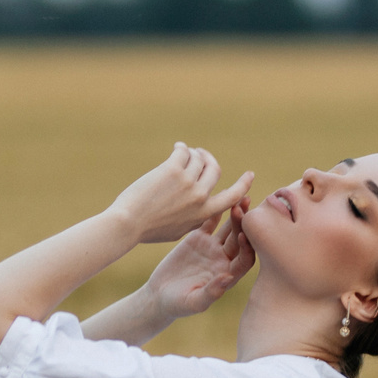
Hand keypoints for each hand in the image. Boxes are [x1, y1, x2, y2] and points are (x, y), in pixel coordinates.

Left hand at [108, 142, 254, 243]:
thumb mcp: (178, 230)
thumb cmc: (148, 229)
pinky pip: (183, 152)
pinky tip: (176, 148)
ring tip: (183, 152)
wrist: (127, 224)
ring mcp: (187, 182)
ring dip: (192, 152)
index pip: (232, 197)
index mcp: (204, 213)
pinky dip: (181, 148)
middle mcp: (200, 197)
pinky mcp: (173, 170)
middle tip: (200, 153)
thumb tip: (203, 206)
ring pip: (198, 158)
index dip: (243, 185)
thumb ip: (194, 218)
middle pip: (214, 169)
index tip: (250, 175)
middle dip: (208, 159)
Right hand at [143, 206, 256, 320]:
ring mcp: (212, 248)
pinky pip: (209, 223)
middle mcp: (224, 260)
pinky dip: (213, 211)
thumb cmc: (177, 305)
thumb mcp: (194, 302)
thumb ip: (212, 292)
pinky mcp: (198, 239)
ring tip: (238, 198)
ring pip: (228, 228)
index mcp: (227, 275)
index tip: (244, 235)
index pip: (245, 259)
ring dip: (234, 215)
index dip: (247, 248)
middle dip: (243, 224)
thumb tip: (228, 278)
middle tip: (244, 207)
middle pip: (239, 239)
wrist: (158, 295)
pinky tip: (216, 197)